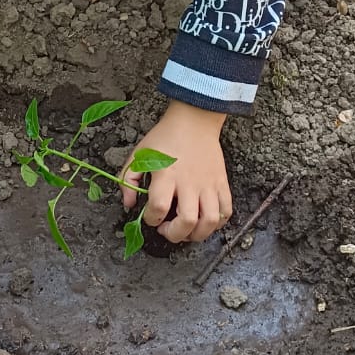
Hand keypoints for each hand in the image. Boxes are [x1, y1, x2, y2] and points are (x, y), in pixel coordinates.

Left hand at [120, 100, 231, 244]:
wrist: (195, 120)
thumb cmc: (165, 138)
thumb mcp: (139, 154)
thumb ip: (127, 179)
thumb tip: (128, 204)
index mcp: (166, 174)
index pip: (158, 207)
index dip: (151, 219)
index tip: (150, 216)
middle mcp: (189, 182)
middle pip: (187, 221)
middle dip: (175, 234)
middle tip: (167, 230)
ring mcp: (209, 184)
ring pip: (210, 221)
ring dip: (198, 234)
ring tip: (187, 231)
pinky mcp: (222, 183)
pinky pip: (227, 211)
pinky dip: (218, 223)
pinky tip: (205, 221)